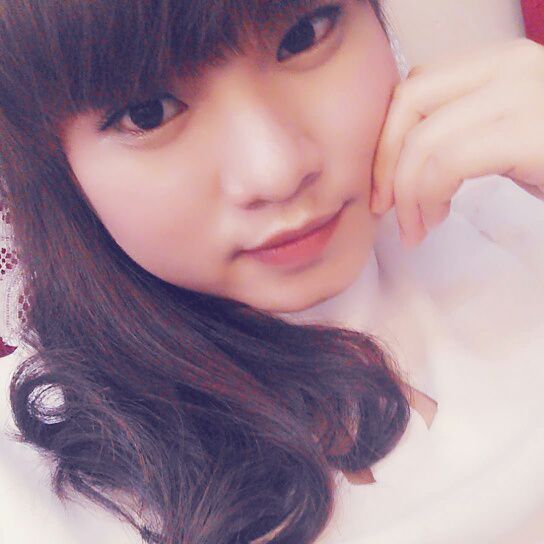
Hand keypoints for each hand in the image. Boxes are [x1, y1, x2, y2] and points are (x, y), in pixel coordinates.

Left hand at [371, 38, 543, 247]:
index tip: (383, 186)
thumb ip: (459, 128)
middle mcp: (515, 64)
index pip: (414, 87)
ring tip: (416, 226)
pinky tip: (435, 219)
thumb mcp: (502, 137)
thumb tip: (398, 153)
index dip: (386, 139)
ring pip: (425, 138)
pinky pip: (449, 163)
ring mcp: (527, 94)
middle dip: (385, 163)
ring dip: (406, 193)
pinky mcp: (533, 134)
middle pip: (410, 103)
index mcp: (501, 64)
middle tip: (386, 209)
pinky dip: (428, 197)